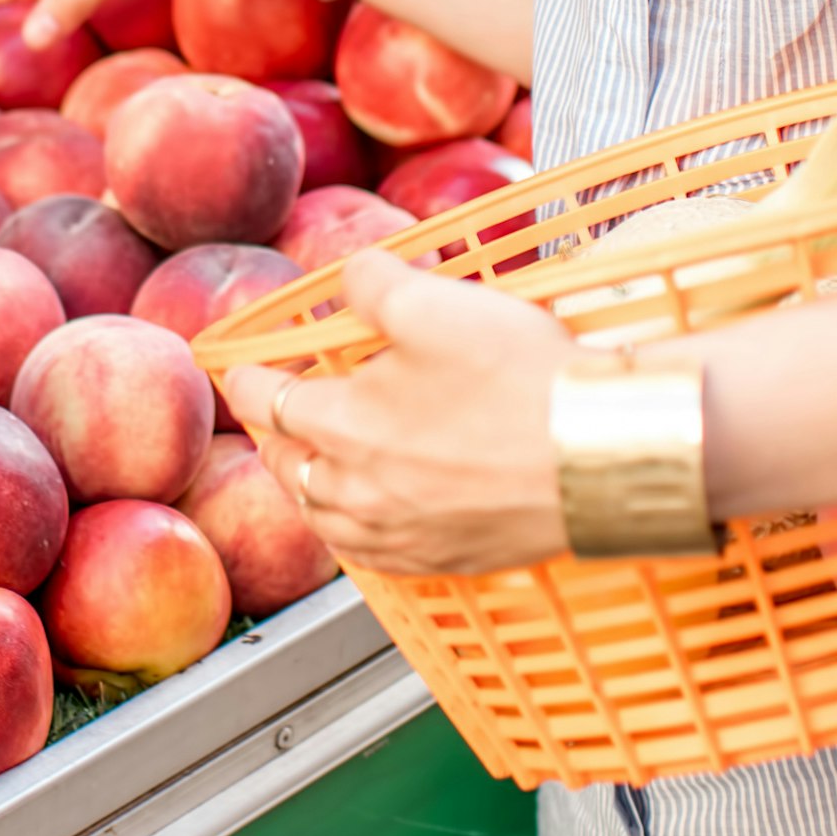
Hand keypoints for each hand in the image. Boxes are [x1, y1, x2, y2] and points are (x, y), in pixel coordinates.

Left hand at [222, 249, 576, 575]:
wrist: (599, 455)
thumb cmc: (518, 378)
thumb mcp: (434, 302)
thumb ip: (373, 283)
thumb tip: (350, 277)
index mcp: (342, 426)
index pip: (270, 401)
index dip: (249, 379)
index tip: (237, 369)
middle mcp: (359, 490)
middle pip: (289, 467)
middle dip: (276, 437)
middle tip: (274, 419)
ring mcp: (402, 534)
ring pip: (325, 518)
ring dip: (308, 489)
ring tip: (309, 471)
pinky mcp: (447, 557)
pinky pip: (374, 554)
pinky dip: (354, 533)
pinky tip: (368, 522)